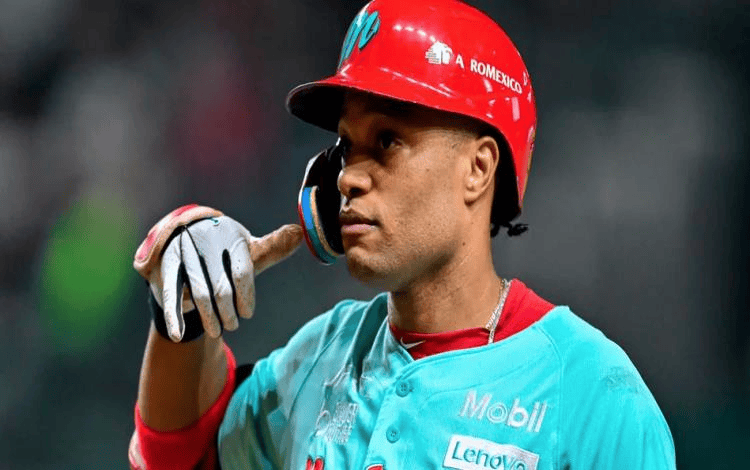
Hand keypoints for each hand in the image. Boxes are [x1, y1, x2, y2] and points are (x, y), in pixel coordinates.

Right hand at [136, 208, 302, 340]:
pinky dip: (174, 315)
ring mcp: (185, 254)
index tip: (247, 313)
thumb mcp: (247, 245)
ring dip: (208, 317)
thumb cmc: (225, 246)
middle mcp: (207, 242)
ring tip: (217, 332)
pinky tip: (179, 335)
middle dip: (228, 311)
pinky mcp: (166, 265)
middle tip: (233, 326)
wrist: (185, 231)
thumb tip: (300, 234)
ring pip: (199, 293)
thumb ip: (273, 246)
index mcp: (231, 236)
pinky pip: (171, 294)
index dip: (246, 296)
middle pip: (220, 286)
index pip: (242, 271)